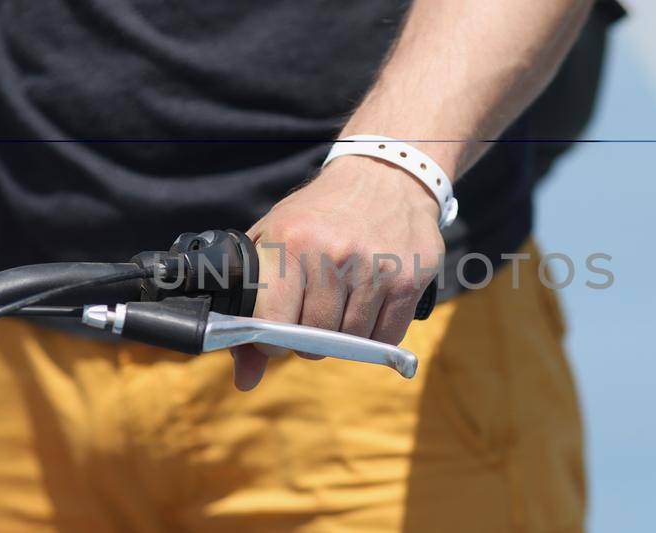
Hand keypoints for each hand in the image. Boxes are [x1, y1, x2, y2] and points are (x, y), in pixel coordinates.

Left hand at [230, 156, 445, 389]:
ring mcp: (376, 268)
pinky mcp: (410, 280)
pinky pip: (387, 338)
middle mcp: (333, 255)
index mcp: (291, 243)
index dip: (271, 340)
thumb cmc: (317, 216)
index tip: (275, 332)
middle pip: (315, 340)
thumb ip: (253, 310)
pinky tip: (368, 307)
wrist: (383, 175)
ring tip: (341, 306)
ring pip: (352, 342)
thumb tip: (245, 380)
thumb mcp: (274, 242)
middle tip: (311, 317)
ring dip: (343, 336)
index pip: (274, 326)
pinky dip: (375, 334)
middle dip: (309, 340)